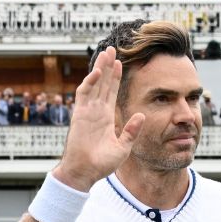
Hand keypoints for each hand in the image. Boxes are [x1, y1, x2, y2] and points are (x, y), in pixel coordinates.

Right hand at [51, 46, 144, 191]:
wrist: (85, 172)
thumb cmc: (101, 164)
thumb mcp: (123, 147)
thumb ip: (131, 131)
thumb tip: (141, 116)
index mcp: (105, 118)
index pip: (111, 92)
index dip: (115, 77)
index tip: (121, 63)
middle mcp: (95, 111)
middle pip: (102, 83)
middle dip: (107, 66)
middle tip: (112, 49)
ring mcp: (87, 111)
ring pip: (94, 84)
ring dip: (100, 68)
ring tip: (107, 53)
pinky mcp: (79, 114)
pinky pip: (84, 94)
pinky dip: (90, 82)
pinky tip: (97, 72)